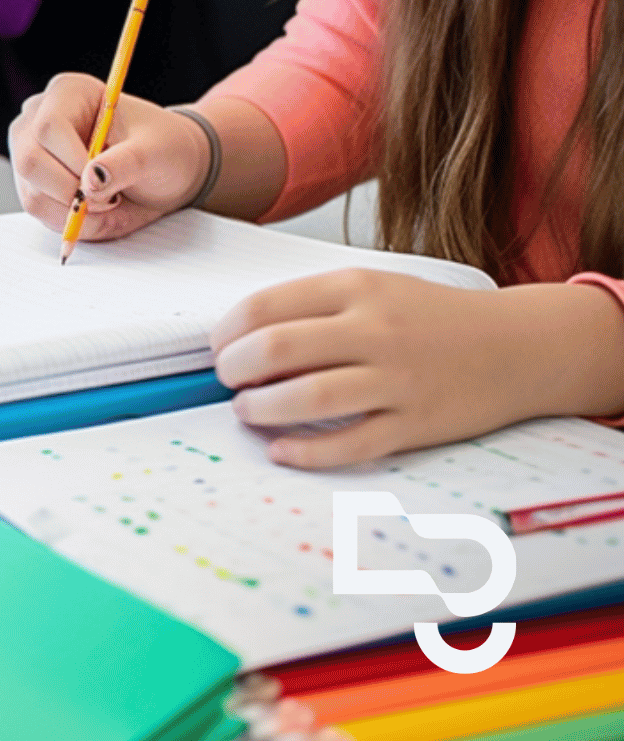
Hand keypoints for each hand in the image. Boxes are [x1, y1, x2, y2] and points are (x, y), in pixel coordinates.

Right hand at [8, 72, 211, 241]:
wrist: (165, 169)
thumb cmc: (163, 149)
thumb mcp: (155, 153)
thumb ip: (124, 164)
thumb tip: (90, 181)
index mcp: (69, 93)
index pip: (49, 127)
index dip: (73, 160)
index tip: (105, 181)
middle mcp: (39, 118)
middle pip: (30, 162)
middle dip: (72, 191)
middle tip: (110, 198)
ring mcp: (30, 151)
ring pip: (32, 193)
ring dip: (73, 211)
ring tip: (108, 202)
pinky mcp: (32, 182)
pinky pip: (38, 210)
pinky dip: (69, 221)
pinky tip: (95, 210)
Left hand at [213, 272, 623, 467]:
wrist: (520, 346)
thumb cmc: (434, 318)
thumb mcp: (375, 288)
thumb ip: (315, 307)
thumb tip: (243, 337)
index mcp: (357, 289)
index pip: (265, 307)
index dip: (227, 332)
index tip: (219, 347)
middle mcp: (375, 330)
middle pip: (276, 350)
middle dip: (234, 370)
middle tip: (229, 380)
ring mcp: (397, 380)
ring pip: (307, 398)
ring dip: (261, 410)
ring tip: (248, 411)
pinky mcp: (415, 425)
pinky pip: (349, 445)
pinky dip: (305, 452)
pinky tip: (281, 449)